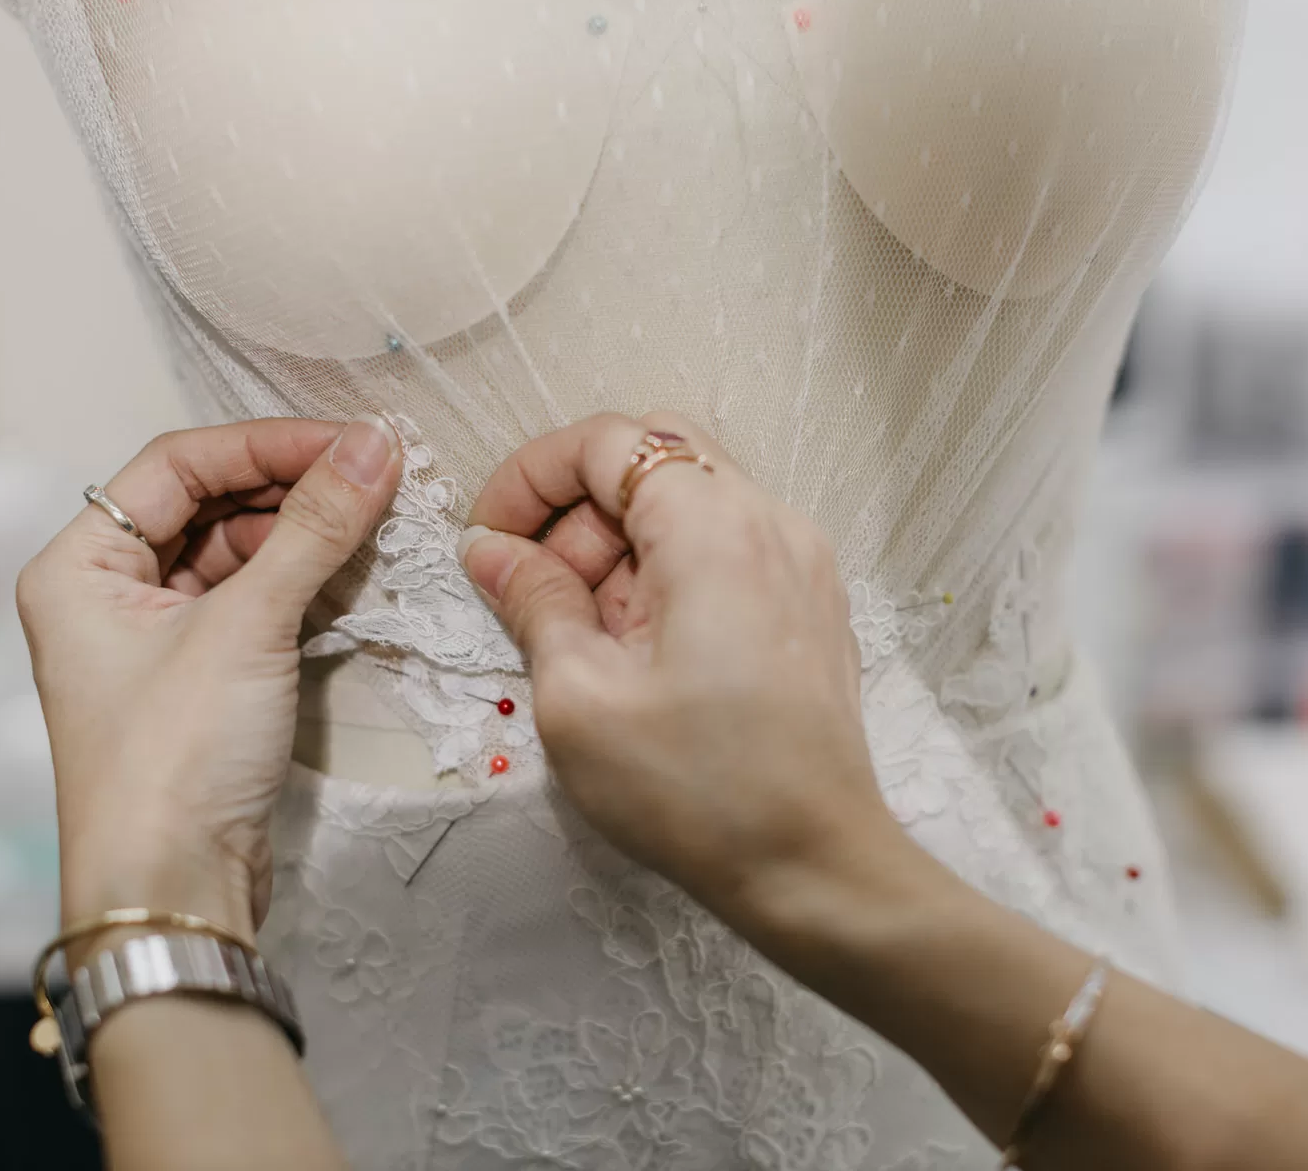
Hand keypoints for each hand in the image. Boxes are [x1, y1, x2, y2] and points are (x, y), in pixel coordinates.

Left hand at [17, 417, 401, 941]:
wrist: (173, 894)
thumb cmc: (173, 760)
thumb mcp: (246, 628)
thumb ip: (314, 529)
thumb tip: (373, 445)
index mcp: (78, 566)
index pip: (176, 466)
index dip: (265, 445)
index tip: (350, 440)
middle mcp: (105, 594)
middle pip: (207, 505)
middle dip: (290, 488)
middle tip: (376, 476)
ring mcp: (153, 641)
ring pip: (236, 555)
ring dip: (303, 537)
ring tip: (376, 520)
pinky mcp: (200, 682)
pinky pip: (253, 604)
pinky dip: (303, 586)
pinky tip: (355, 573)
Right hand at [459, 412, 930, 931]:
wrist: (816, 867)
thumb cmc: (698, 791)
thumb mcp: (579, 697)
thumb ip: (532, 602)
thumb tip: (492, 551)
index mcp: (715, 528)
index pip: (609, 440)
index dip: (532, 476)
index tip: (491, 538)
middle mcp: (771, 523)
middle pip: (653, 459)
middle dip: (575, 511)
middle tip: (534, 593)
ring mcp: (800, 562)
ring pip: (688, 504)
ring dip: (618, 547)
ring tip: (584, 637)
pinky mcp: (809, 605)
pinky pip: (724, 550)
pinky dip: (666, 573)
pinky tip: (638, 653)